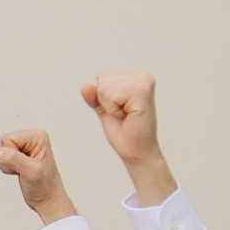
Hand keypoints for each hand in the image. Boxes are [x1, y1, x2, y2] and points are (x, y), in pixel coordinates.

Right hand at [0, 126, 74, 222]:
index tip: (24, 166)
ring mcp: (25, 146)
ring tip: (22, 171)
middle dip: (8, 160)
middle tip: (23, 170)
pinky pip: (1, 157)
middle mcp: (31, 139)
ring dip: (7, 165)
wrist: (48, 200)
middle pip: (3, 143)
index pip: (8, 139)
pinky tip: (19, 172)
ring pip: (0, 150)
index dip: (11, 156)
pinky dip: (7, 168)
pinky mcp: (19, 154)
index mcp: (37, 137)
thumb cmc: (45, 187)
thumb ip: (13, 159)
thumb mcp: (31, 172)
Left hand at [81, 71, 172, 199]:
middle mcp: (143, 77)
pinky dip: (113, 109)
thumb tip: (85, 87)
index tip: (121, 111)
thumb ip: (95, 97)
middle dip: (106, 101)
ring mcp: (144, 83)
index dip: (104, 99)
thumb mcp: (105, 110)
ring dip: (110, 106)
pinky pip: (110, 94)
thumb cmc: (125, 133)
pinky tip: (128, 116)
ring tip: (127, 116)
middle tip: (124, 115)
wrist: (138, 152)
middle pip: (102, 79)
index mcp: (137, 78)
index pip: (102, 77)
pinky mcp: (142, 92)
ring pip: (105, 87)